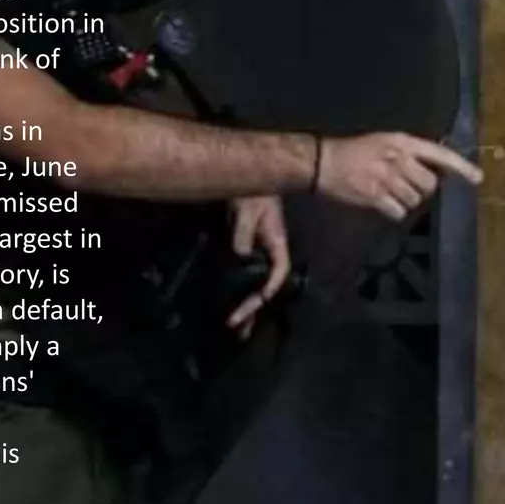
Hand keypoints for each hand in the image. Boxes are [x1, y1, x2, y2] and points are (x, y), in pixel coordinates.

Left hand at [226, 194, 289, 338]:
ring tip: (234, 324)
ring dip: (244, 302)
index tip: (253, 305)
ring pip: (253, 282)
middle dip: (253, 308)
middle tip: (238, 329)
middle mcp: (269, 251)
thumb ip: (243, 236)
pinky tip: (226, 299)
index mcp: (276, 244)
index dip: (267, 291)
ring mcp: (257, 251)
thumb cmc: (254, 191)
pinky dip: (235, 288)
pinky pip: (241, 273)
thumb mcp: (248, 212)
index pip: (278, 274)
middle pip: (265, 285)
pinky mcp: (244, 247)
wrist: (248, 174)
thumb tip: (238, 259)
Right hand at [315, 132, 481, 220]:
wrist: (324, 162)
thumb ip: (411, 153)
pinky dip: (393, 211)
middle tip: (405, 185)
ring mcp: (388, 179)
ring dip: (406, 201)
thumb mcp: (386, 141)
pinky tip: (382, 202)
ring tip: (389, 191)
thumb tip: (437, 168)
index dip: (462, 167)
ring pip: (415, 200)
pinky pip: (398, 212)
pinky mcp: (375, 196)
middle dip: (422, 189)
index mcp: (404, 143)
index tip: (478, 178)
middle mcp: (399, 159)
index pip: (440, 154)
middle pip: (430, 185)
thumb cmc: (356, 151)